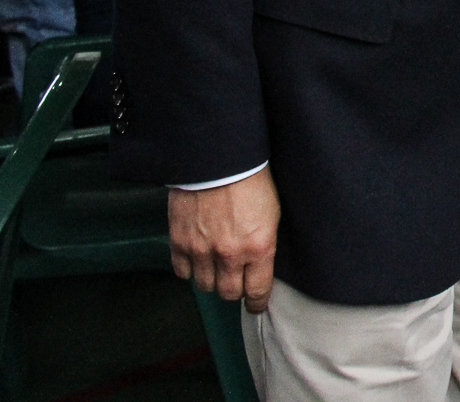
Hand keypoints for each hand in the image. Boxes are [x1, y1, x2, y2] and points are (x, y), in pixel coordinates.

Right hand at [169, 167, 280, 311]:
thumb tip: (259, 266)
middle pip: (230, 293)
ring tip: (217, 268)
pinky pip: (182, 272)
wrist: (218, 160)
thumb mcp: (271, 213)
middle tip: (237, 283)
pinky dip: (190, 270)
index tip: (257, 305)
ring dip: (212, 281)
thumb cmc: (251, 180)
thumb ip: (264, 244)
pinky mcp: (179, 243)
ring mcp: (202, 250)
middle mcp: (230, 254)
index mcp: (259, 247)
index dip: (258, 303)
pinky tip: (197, 260)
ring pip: (205, 286)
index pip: (258, 290)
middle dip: (235, 291)